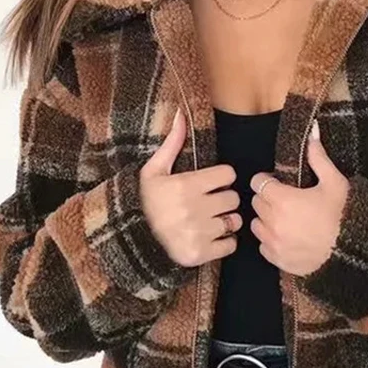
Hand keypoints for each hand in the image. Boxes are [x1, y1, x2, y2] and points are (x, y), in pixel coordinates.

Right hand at [139, 107, 242, 266]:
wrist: (133, 240)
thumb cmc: (147, 200)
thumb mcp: (154, 170)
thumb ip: (172, 142)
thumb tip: (181, 113)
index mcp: (186, 185)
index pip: (229, 175)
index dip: (222, 178)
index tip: (211, 183)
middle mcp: (194, 209)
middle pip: (233, 198)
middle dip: (224, 199)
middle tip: (209, 203)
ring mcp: (199, 233)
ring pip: (234, 221)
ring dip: (226, 221)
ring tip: (209, 220)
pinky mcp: (201, 253)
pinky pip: (231, 244)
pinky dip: (224, 242)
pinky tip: (209, 237)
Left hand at [250, 121, 349, 275]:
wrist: (353, 254)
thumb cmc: (345, 215)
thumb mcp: (335, 182)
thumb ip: (318, 157)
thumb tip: (312, 131)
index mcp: (282, 199)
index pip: (257, 183)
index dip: (267, 180)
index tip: (278, 183)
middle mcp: (272, 221)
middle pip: (256, 203)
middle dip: (267, 198)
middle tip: (285, 200)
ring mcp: (273, 242)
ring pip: (256, 225)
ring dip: (266, 220)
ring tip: (285, 219)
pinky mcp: (277, 260)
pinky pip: (263, 246)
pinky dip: (271, 241)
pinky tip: (287, 237)